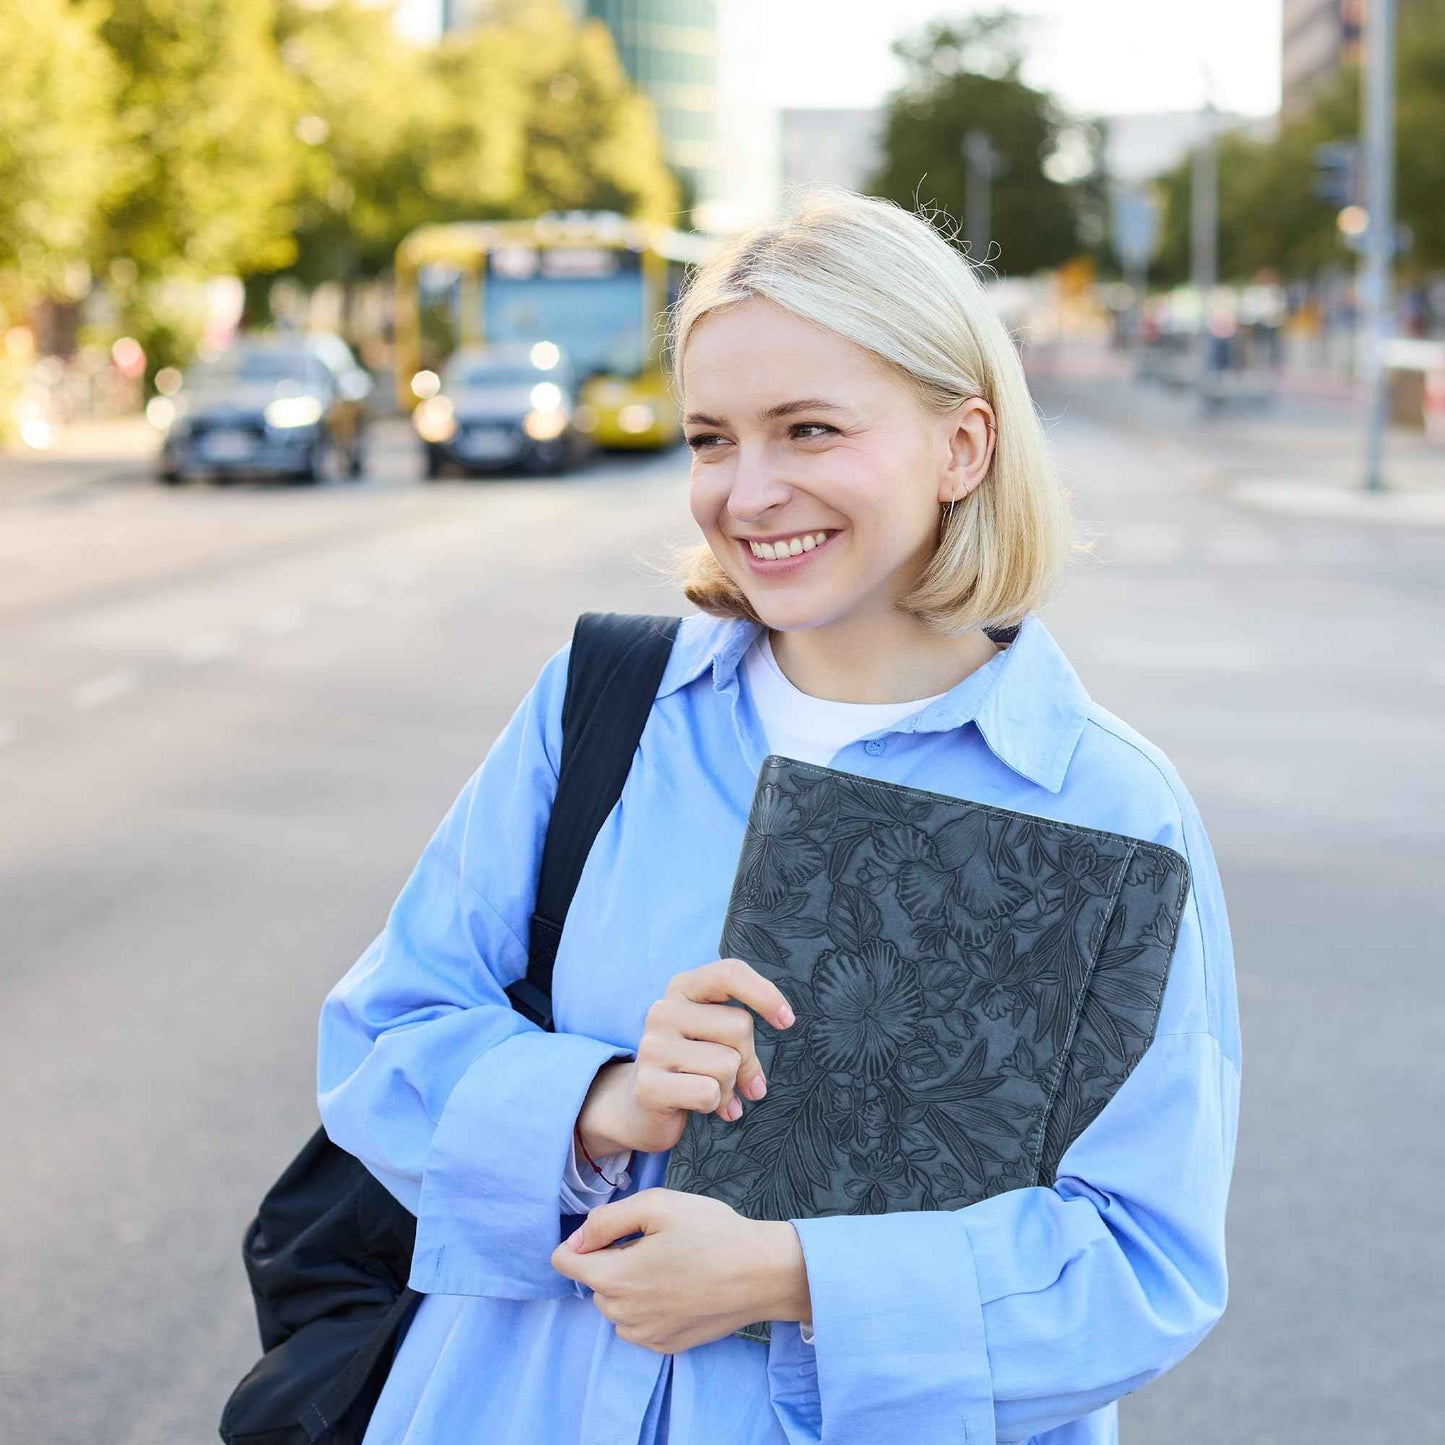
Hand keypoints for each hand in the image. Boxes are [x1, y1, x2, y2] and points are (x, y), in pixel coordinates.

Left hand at [549, 1188, 810, 1353]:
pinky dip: (647, 1306)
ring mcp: (645, 1335)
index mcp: (615, 1277)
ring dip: (628, 1285)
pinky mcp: (666, 1346)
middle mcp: (623, 1314)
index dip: (583, 1238)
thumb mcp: (658, 1205)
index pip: (564, 1262)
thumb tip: (577, 1238)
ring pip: (615, 1304)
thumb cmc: (712, 1232)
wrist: (761, 1274)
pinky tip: (678, 1287)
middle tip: (654, 1242)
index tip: (613, 1229)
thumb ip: (607, 1219)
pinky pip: (638, 1323)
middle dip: (611, 1260)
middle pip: (592, 1282)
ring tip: (668, 1264)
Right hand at [577, 958, 794, 1157]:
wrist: (640, 1106)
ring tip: (709, 1091)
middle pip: (739, 1027)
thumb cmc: (691, 1065)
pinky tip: (698, 1106)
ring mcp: (652, 1047)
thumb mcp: (717, 1040)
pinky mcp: (648, 1085)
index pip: (729, 973)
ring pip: (727, 1064)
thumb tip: (758, 1084)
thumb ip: (740, 1040)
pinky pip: (708, 1092)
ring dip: (728, 1087)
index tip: (786, 1021)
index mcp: (683, 988)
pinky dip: (714, 1105)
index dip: (764, 994)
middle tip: (733, 1078)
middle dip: (746, 1059)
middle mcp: (663, 1010)